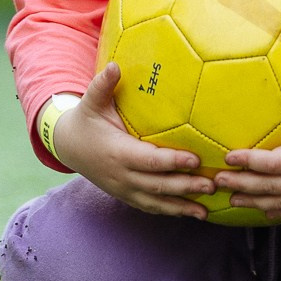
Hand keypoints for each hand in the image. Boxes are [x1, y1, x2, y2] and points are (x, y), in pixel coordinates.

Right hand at [50, 64, 219, 219]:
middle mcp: (121, 176)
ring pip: (155, 202)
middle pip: (157, 185)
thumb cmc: (85, 121)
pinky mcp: (126, 196)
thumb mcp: (91, 103)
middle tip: (212, 185)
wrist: (68, 147)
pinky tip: (191, 213)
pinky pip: (150, 207)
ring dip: (181, 206)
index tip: (195, 159)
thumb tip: (114, 66)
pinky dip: (171, 211)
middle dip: (185, 186)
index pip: (149, 160)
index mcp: (117, 152)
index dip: (172, 162)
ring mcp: (123, 189)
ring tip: (206, 210)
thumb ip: (102, 85)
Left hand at [219, 81, 280, 223]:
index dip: (250, 162)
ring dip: (254, 203)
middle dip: (242, 185)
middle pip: (271, 187)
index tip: (229, 157)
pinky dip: (277, 212)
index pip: (275, 164)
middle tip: (216, 182)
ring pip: (280, 203)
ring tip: (230, 201)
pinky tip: (262, 212)